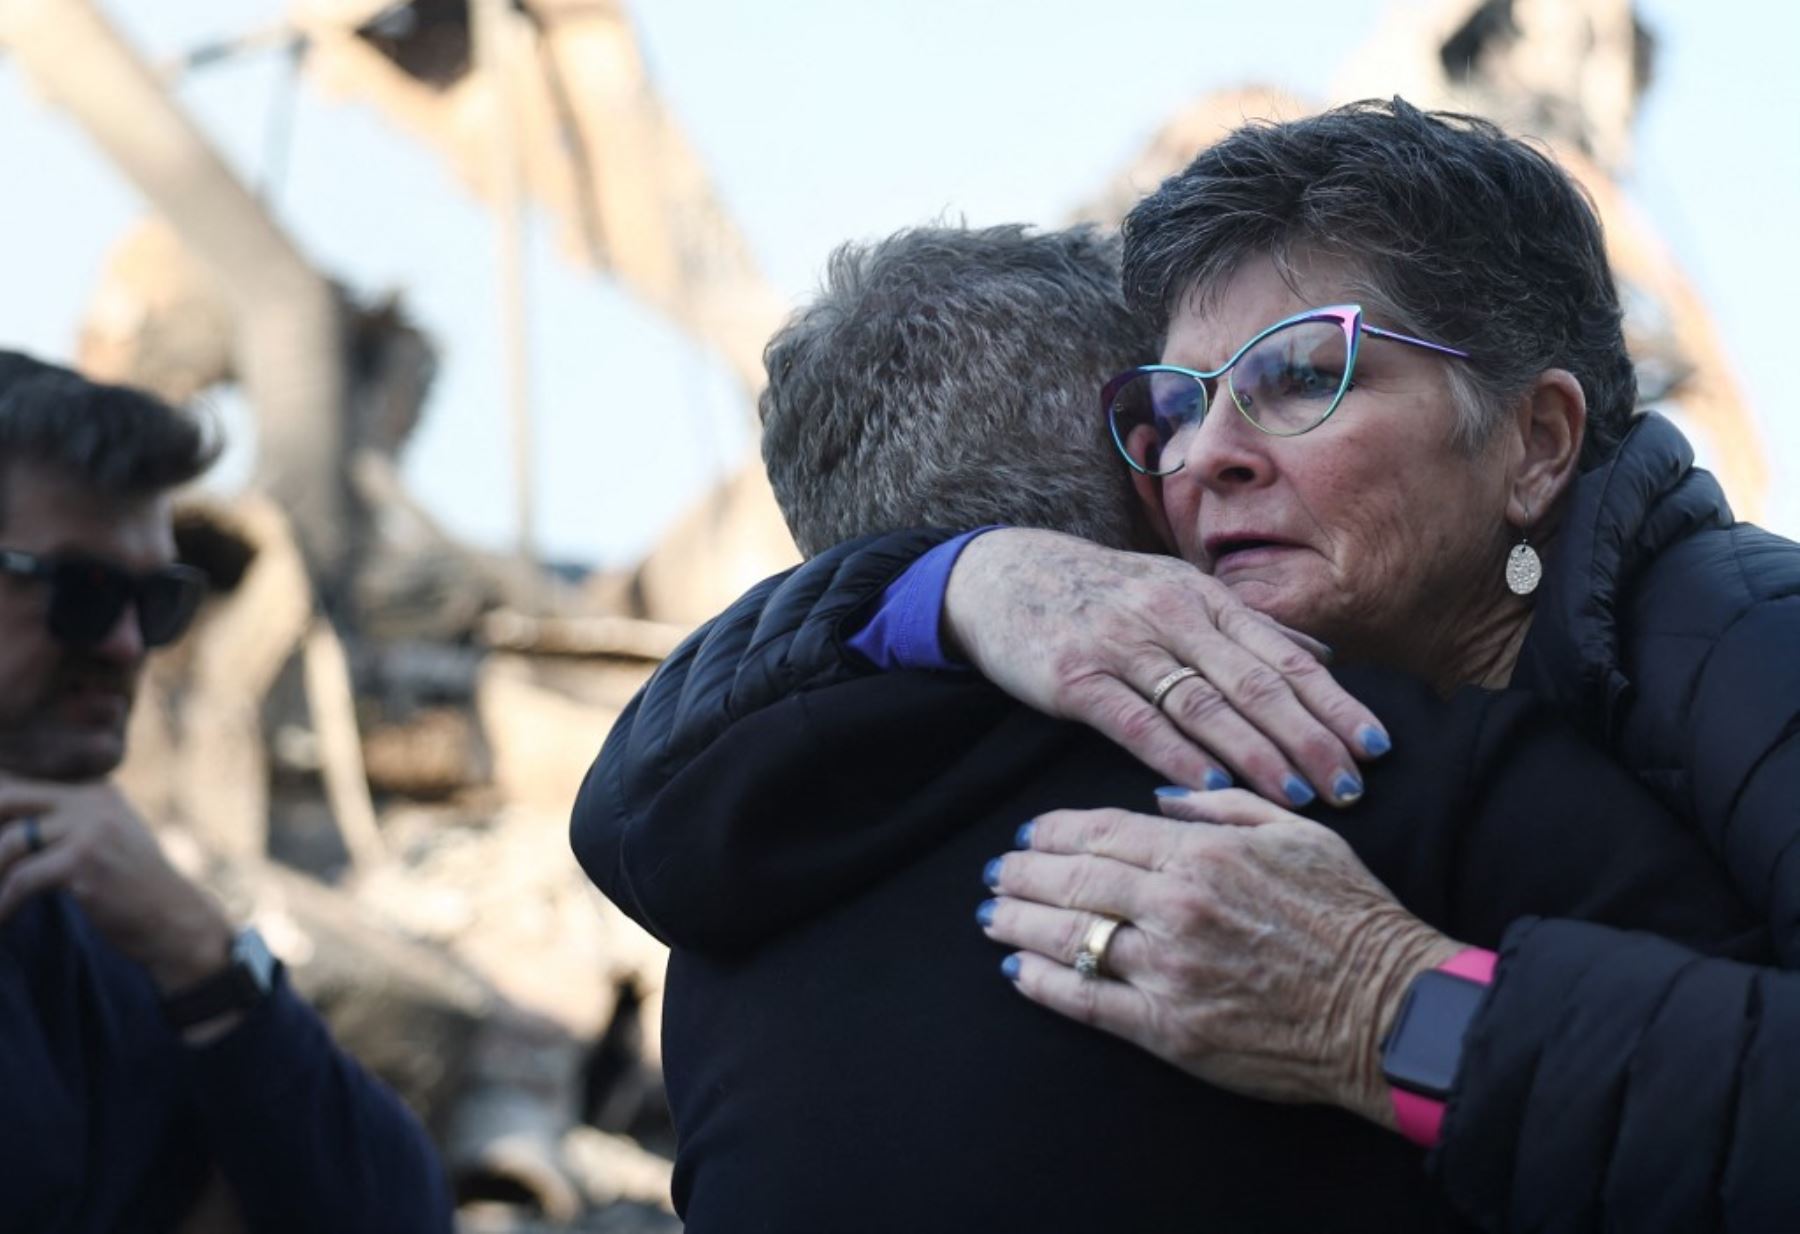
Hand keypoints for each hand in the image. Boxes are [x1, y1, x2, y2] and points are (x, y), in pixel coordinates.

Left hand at [0, 775, 232, 995]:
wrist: (173, 918)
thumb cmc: (132, 885)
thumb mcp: (106, 837)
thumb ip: (67, 820)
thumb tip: (5, 825)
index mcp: (96, 790)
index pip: (23, 783)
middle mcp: (93, 801)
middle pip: (8, 798)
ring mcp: (91, 829)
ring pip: (11, 841)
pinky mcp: (85, 862)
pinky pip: (22, 878)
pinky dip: (4, 902)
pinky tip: (2, 916)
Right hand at [943, 529, 1387, 805]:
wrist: (1001, 575)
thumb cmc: (1099, 594)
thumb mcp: (1176, 590)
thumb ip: (1247, 627)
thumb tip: (1324, 655)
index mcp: (1205, 599)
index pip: (1286, 657)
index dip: (1335, 703)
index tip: (1376, 747)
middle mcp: (1171, 615)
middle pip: (1255, 684)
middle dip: (1309, 738)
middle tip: (1350, 787)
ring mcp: (1121, 644)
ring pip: (1203, 704)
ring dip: (1256, 753)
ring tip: (1298, 797)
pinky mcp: (1074, 676)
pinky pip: (1134, 720)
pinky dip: (1175, 754)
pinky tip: (1209, 786)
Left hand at [978, 792, 1461, 1125]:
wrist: (1388, 1010)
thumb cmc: (1352, 915)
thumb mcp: (1297, 834)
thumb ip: (1222, 807)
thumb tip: (1160, 796)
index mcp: (1202, 854)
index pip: (1101, 830)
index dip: (1053, 831)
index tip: (1029, 832)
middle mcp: (1174, 906)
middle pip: (1070, 881)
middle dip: (1021, 874)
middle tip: (994, 872)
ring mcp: (1167, 970)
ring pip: (1068, 938)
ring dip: (1018, 924)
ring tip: (992, 917)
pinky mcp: (1169, 1029)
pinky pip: (1087, 1001)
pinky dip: (1044, 983)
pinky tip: (1019, 971)